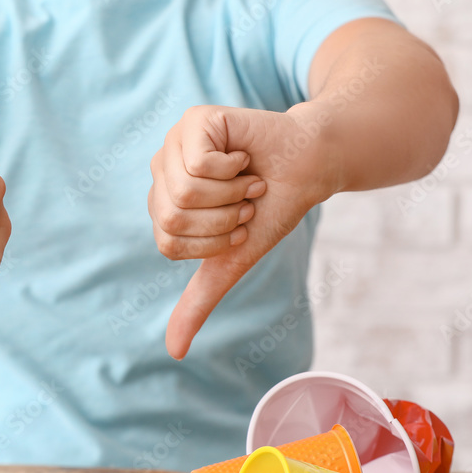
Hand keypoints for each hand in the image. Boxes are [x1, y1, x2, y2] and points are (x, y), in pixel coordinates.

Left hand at [150, 105, 339, 359]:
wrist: (311, 166)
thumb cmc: (271, 210)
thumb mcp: (232, 260)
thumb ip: (199, 301)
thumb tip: (174, 352)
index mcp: (162, 206)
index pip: (169, 243)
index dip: (213, 241)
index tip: (236, 225)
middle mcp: (160, 173)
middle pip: (175, 217)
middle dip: (224, 218)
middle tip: (243, 201)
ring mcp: (173, 143)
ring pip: (186, 190)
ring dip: (232, 192)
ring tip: (246, 180)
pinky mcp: (194, 120)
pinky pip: (200, 162)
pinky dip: (235, 168)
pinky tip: (244, 157)